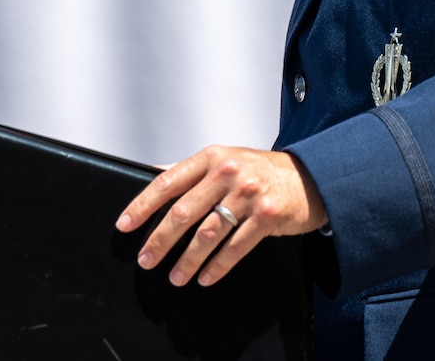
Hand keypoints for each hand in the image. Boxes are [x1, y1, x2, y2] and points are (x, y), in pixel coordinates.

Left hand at [115, 145, 328, 285]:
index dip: (143, 205)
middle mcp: (228, 172)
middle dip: (160, 240)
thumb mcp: (225, 159)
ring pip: (208, 234)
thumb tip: (154, 172)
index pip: (167, 182)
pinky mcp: (266, 216)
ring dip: (187, 260)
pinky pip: (235, 248)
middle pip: (183, 212)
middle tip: (146, 260)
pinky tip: (205, 277)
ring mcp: (248, 194)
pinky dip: (217, 266)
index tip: (125, 225)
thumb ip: (191, 168)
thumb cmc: (261, 170)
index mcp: (211, 157)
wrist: (309, 177)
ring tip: (175, 277)